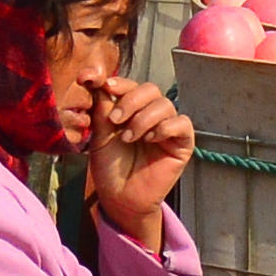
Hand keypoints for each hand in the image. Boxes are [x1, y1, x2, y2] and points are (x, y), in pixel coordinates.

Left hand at [80, 71, 193, 246]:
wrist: (120, 197)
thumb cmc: (110, 167)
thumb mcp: (101, 133)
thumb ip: (102, 107)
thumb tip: (93, 79)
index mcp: (132, 109)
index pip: (132, 86)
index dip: (120, 82)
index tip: (104, 85)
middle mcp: (152, 114)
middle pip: (150, 89)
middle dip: (131, 101)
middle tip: (116, 120)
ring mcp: (168, 128)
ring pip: (165, 105)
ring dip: (143, 119)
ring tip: (129, 138)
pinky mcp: (182, 143)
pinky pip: (182, 123)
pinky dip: (165, 127)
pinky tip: (150, 140)